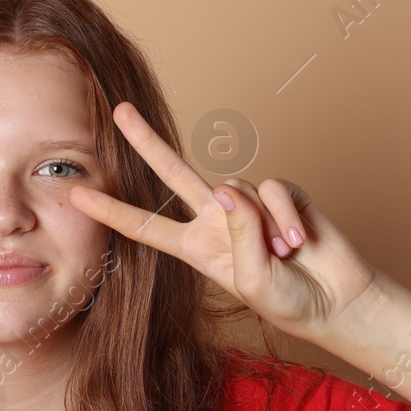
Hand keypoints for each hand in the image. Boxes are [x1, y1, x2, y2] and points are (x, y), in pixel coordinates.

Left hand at [67, 101, 381, 339]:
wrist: (336, 299)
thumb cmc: (289, 300)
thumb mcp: (253, 280)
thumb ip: (239, 235)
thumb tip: (229, 189)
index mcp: (197, 247)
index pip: (146, 225)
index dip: (111, 211)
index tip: (75, 195)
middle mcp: (216, 219)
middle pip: (174, 172)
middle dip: (147, 140)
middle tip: (118, 110)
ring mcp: (248, 204)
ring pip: (236, 188)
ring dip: (262, 228)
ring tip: (284, 255)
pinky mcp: (281, 193)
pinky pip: (272, 191)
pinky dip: (285, 218)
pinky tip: (300, 242)